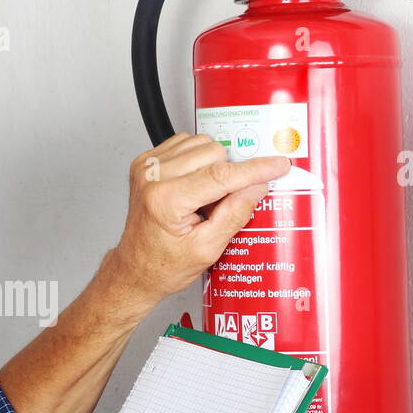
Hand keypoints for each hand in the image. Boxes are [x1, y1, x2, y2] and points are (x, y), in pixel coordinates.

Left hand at [104, 134, 289, 314]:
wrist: (135, 269)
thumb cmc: (163, 265)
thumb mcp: (207, 249)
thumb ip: (235, 213)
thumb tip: (258, 186)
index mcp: (165, 200)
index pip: (221, 175)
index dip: (254, 169)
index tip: (277, 165)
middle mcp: (152, 176)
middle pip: (214, 152)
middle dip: (228, 174)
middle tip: (220, 204)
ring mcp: (146, 166)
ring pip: (202, 143)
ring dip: (213, 166)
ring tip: (203, 198)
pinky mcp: (146, 161)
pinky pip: (186, 144)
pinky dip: (198, 161)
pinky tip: (193, 186)